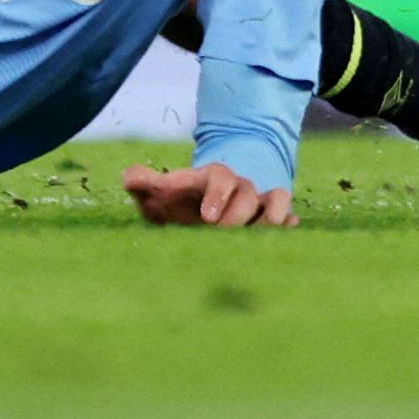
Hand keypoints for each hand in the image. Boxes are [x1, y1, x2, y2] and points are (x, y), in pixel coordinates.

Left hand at [121, 162, 296, 228]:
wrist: (192, 216)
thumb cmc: (173, 205)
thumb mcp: (156, 195)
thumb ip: (143, 184)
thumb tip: (129, 177)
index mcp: (210, 178)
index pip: (220, 175)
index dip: (217, 194)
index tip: (207, 218)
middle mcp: (238, 188)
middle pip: (248, 191)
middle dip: (238, 215)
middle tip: (221, 237)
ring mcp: (258, 204)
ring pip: (278, 200)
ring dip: (270, 220)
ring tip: (255, 243)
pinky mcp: (270, 221)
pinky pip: (288, 218)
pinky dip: (287, 227)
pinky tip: (280, 241)